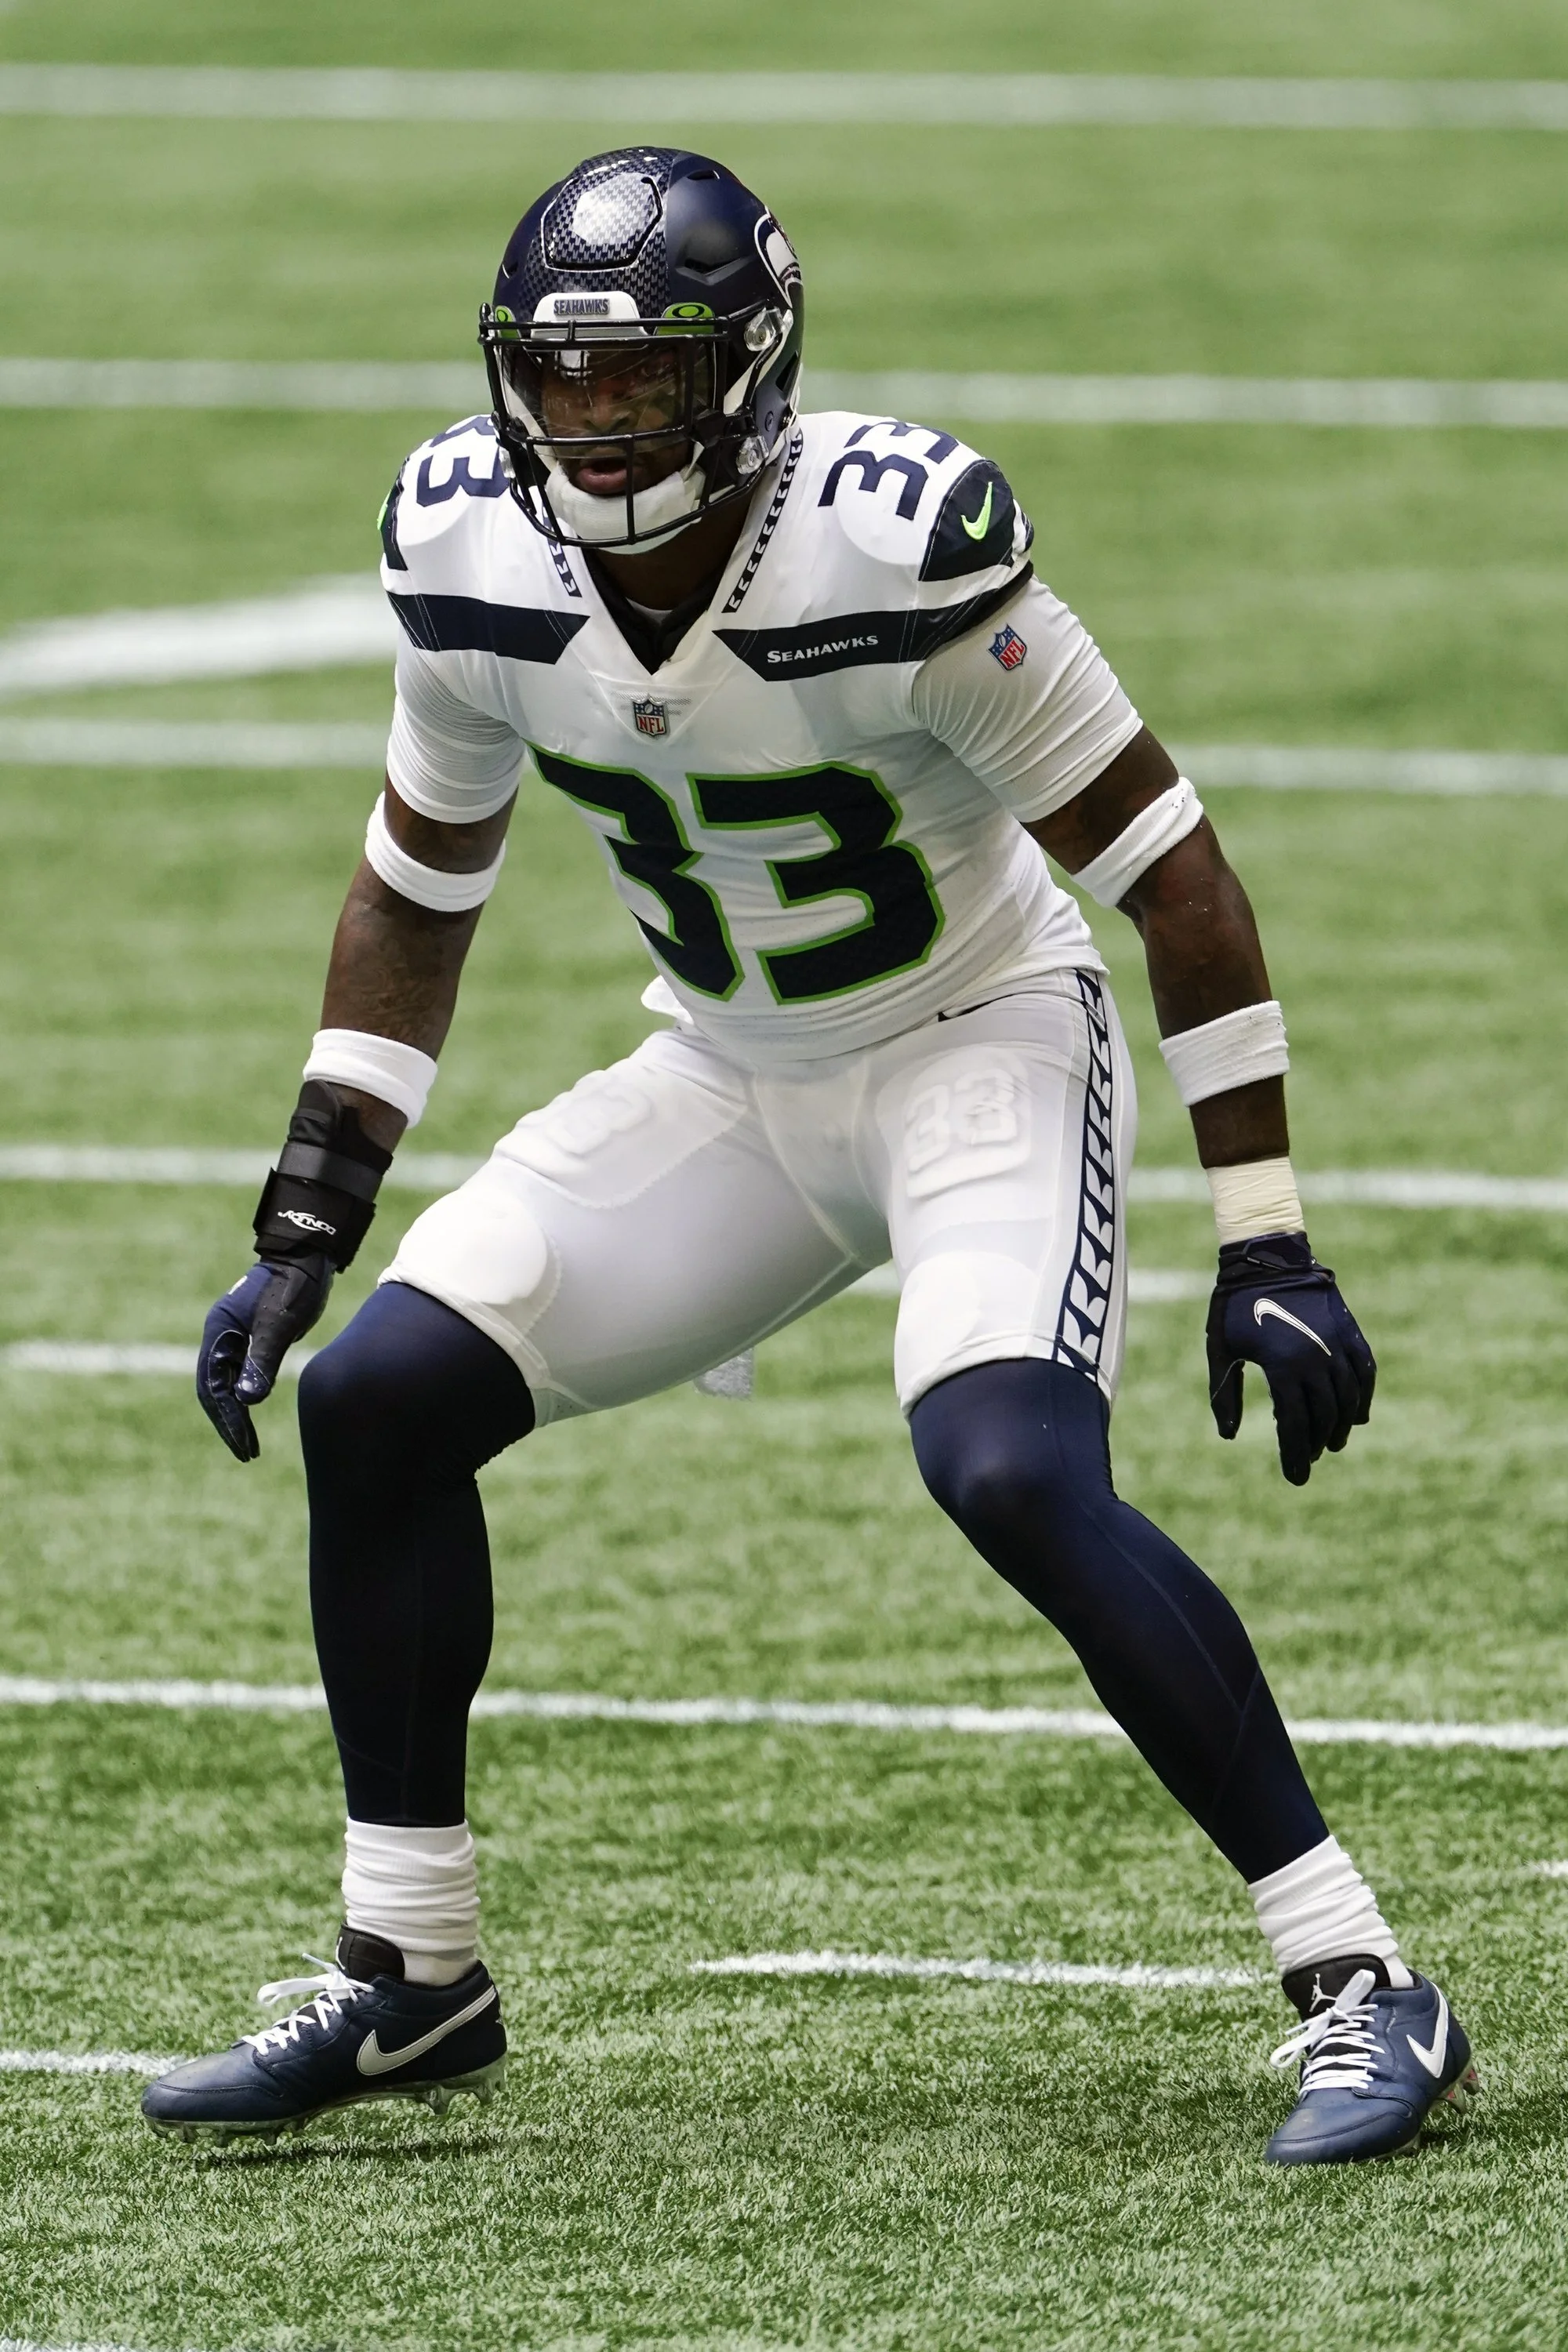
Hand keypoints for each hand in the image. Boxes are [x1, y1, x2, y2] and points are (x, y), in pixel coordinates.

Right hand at [197, 1255, 332, 1462]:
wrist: (307, 1257)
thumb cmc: (293, 1286)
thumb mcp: (279, 1324)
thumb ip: (261, 1360)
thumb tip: (246, 1401)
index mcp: (219, 1330)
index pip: (214, 1386)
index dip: (227, 1418)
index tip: (243, 1443)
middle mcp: (220, 1336)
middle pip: (214, 1390)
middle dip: (228, 1424)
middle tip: (246, 1454)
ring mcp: (233, 1338)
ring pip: (226, 1386)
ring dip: (235, 1415)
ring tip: (250, 1446)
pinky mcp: (249, 1340)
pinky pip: (240, 1377)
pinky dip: (245, 1399)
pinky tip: (252, 1416)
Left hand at [1205, 1231, 1374, 1485]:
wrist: (1266, 1257)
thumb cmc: (1235, 1304)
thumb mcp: (1221, 1350)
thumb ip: (1225, 1394)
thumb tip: (1228, 1436)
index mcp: (1281, 1368)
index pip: (1293, 1425)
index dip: (1294, 1455)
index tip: (1296, 1478)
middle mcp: (1314, 1360)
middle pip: (1322, 1417)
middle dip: (1315, 1445)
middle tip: (1309, 1461)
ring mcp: (1335, 1345)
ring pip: (1347, 1399)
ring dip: (1341, 1427)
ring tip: (1332, 1444)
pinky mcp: (1348, 1331)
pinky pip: (1364, 1372)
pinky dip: (1363, 1397)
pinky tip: (1358, 1416)